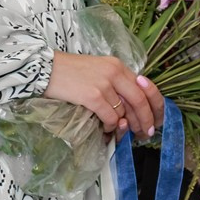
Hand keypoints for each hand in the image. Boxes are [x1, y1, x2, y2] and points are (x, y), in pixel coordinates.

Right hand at [45, 53, 162, 138]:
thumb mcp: (97, 70)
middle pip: (140, 101)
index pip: (146, 87)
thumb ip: (115, 84)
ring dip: (124, 126)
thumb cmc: (69, 72)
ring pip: (125, 112)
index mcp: (118, 66)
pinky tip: (104, 127)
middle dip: (145, 120)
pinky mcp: (92, 96)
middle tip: (145, 133)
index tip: (155, 120)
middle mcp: (114, 72)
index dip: (155, 106)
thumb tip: (129, 109)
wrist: (44, 68)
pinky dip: (110, 126)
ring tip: (119, 131)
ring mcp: (104, 84)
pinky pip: (110, 117)